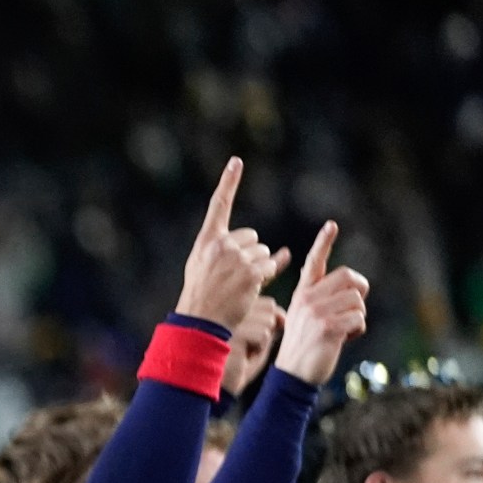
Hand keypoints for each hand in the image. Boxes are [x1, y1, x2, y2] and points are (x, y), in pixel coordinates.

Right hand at [175, 159, 286, 330]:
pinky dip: (265, 277)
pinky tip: (249, 288)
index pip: (219, 206)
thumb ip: (230, 254)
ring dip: (259, 268)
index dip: (228, 183)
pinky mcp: (250, 271)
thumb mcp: (205, 269)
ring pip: (263, 253)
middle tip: (235, 276)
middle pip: (253, 238)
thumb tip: (282, 253)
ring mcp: (236, 257)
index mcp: (207, 242)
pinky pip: (270, 266)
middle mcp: (221, 245)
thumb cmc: (203, 297)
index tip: (236, 162)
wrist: (199, 320)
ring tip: (239, 285)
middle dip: (250, 255)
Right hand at [220, 293, 285, 399]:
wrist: (220, 389)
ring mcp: (228, 319)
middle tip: (246, 346)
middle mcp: (227, 309)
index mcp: (231, 308)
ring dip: (261, 341)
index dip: (268, 323)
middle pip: (269, 308)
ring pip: (268, 320)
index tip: (249, 340)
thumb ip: (270, 323)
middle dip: (265, 330)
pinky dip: (259, 349)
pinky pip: (263, 334)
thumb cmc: (238, 364)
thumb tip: (282, 316)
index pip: (267, 304)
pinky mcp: (231, 332)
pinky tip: (242, 356)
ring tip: (243, 352)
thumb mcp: (258, 340)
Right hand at [273, 221, 369, 386]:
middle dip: (359, 293)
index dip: (324, 242)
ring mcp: (316, 312)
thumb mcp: (305, 317)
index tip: (331, 225)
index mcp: (303, 293)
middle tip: (351, 310)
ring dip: (357, 317)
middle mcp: (308, 298)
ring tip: (341, 331)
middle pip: (351, 277)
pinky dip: (357, 331)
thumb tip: (338, 281)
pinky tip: (342, 340)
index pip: (314, 262)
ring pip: (358, 301)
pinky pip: (359, 319)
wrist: (292, 374)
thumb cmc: (304, 347)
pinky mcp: (327, 327)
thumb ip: (319, 298)